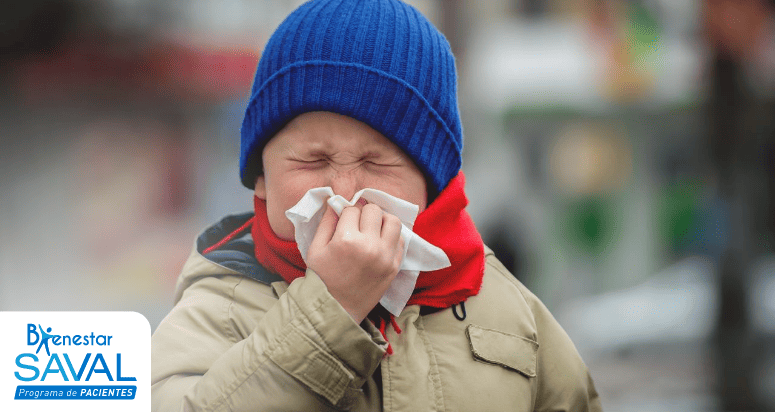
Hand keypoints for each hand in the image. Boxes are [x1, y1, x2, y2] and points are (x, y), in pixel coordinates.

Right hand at [306, 201, 404, 322]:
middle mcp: (369, 245)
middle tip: (357, 223)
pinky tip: (379, 242)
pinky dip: (391, 237)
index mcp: (346, 239)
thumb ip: (326, 222)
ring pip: (393, 221)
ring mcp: (385, 257)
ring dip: (382, 220)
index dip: (346, 212)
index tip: (343, 221)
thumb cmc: (321, 278)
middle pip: (374, 210)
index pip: (352, 208)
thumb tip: (336, 201)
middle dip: (364, 212)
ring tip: (372, 228)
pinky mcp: (395, 266)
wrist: (336, 310)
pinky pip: (400, 240)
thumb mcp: (315, 248)